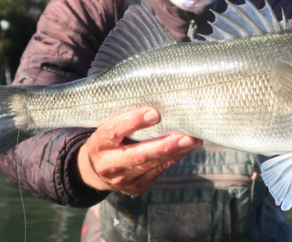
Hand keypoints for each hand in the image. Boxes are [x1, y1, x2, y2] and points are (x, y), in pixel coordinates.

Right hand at [75, 107, 202, 194]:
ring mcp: (123, 179)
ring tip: (194, 140)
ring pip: (152, 164)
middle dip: (164, 145)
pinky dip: (174, 158)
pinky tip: (187, 149)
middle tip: (186, 136)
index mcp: (98, 145)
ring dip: (176, 152)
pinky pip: (159, 171)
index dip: (133, 122)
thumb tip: (156, 104)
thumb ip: (124, 118)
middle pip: (138, 155)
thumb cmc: (109, 141)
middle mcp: (108, 165)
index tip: (154, 113)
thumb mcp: (107, 127)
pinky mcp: (137, 187)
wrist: (97, 171)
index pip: (113, 132)